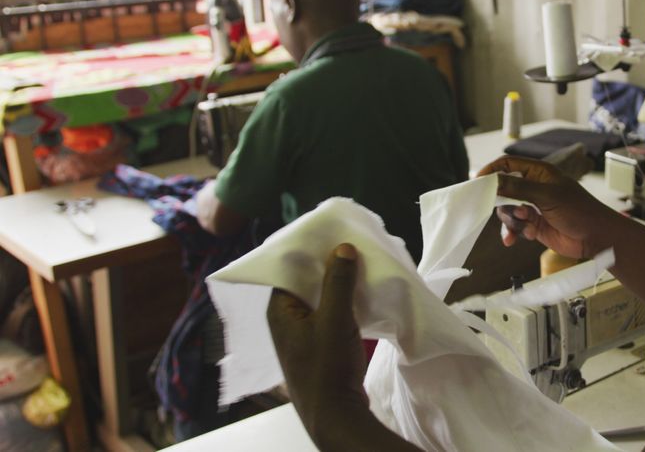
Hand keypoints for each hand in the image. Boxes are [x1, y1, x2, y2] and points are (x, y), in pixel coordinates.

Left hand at [267, 243, 369, 449]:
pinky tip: (361, 295)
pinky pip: (328, 314)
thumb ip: (338, 281)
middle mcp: (286, 320)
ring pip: (319, 299)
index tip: (329, 233)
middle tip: (350, 244)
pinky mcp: (319, 346)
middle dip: (327, 265)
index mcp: (280, 311)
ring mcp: (302, 335)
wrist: (335, 415)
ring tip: (359, 265)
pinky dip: (342, 302)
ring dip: (337, 284)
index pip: (288, 270)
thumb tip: (342, 247)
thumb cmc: (327, 366)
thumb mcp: (334, 318)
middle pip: (305, 283)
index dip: (308, 251)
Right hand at [478, 156, 622, 259]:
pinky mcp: (533, 225)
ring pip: (507, 211)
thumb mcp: (547, 196)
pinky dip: (512, 232)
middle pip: (504, 190)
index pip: (508, 165)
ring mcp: (532, 207)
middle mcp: (533, 187)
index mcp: (539, 173)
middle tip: (509, 210)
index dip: (492, 171)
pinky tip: (512, 240)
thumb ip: (519, 188)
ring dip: (512, 221)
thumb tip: (494, 180)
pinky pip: (514, 226)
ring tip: (527, 226)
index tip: (477, 182)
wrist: (595, 237)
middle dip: (503, 203)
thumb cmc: (578, 210)